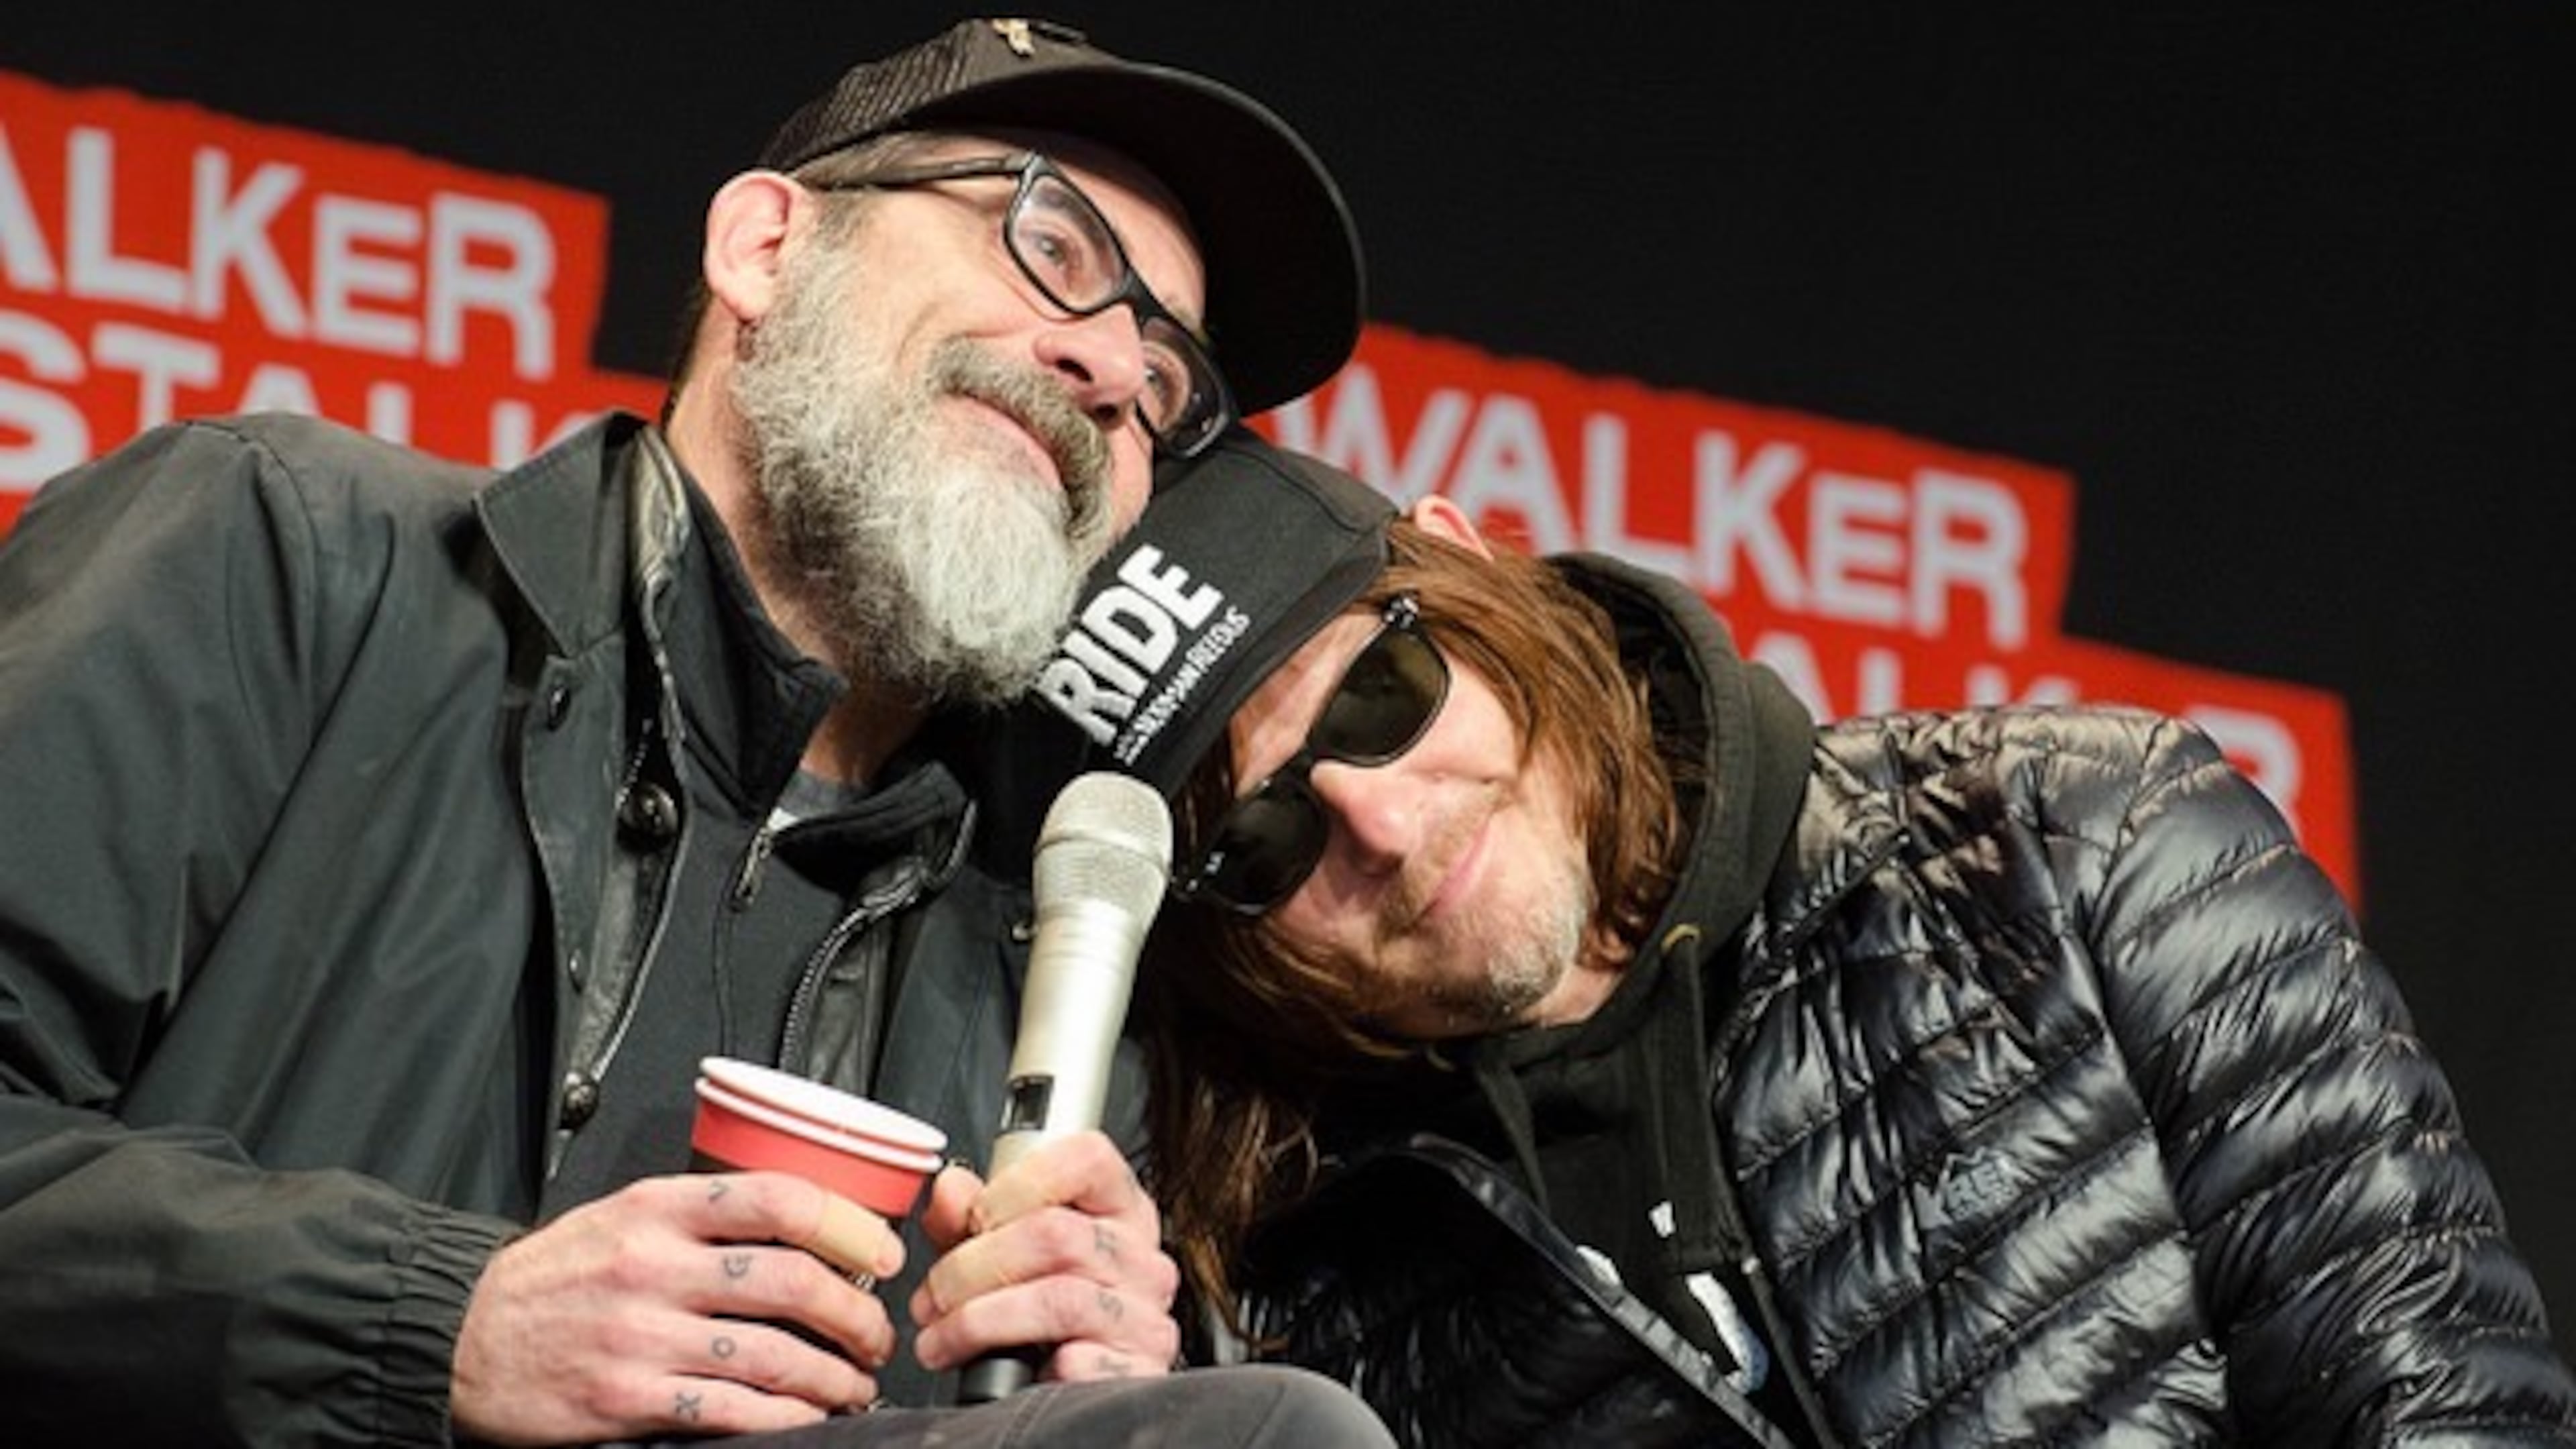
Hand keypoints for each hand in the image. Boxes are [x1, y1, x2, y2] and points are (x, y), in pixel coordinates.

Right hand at [450, 1171, 905, 1445]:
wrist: (460, 1334)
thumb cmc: (552, 1276)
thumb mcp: (623, 1213)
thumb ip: (703, 1214)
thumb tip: (799, 1224)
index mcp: (659, 1208)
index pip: (780, 1198)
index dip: (848, 1225)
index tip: (879, 1252)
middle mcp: (655, 1267)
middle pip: (793, 1282)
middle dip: (856, 1315)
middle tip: (875, 1333)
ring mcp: (642, 1336)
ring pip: (773, 1354)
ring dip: (833, 1375)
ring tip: (854, 1382)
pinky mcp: (628, 1399)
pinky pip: (732, 1412)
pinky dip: (786, 1418)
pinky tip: (806, 1416)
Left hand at [908, 1131, 1181, 1383]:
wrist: (1082, 1392)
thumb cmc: (1041, 1314)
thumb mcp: (1001, 1250)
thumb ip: (974, 1216)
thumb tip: (950, 1191)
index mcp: (1118, 1210)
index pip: (1088, 1158)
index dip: (1020, 1182)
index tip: (975, 1217)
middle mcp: (1141, 1257)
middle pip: (1054, 1233)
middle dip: (971, 1267)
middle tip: (932, 1297)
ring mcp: (1145, 1315)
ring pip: (1057, 1297)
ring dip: (977, 1322)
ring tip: (940, 1340)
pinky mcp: (1135, 1370)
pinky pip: (1075, 1362)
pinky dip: (1024, 1370)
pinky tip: (998, 1373)